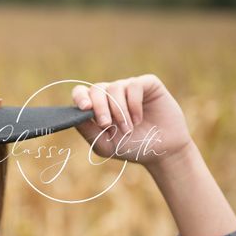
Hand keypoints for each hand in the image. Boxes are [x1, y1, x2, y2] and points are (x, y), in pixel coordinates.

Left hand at [71, 74, 193, 166]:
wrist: (162, 151)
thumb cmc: (131, 147)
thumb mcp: (105, 145)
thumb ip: (88, 131)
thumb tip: (73, 117)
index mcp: (98, 106)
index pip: (81, 93)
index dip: (80, 96)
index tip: (84, 108)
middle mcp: (111, 94)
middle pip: (97, 89)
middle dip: (100, 107)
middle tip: (106, 124)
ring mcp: (129, 87)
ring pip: (115, 87)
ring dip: (119, 111)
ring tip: (128, 129)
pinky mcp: (147, 84)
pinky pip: (134, 85)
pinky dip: (133, 104)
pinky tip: (138, 118)